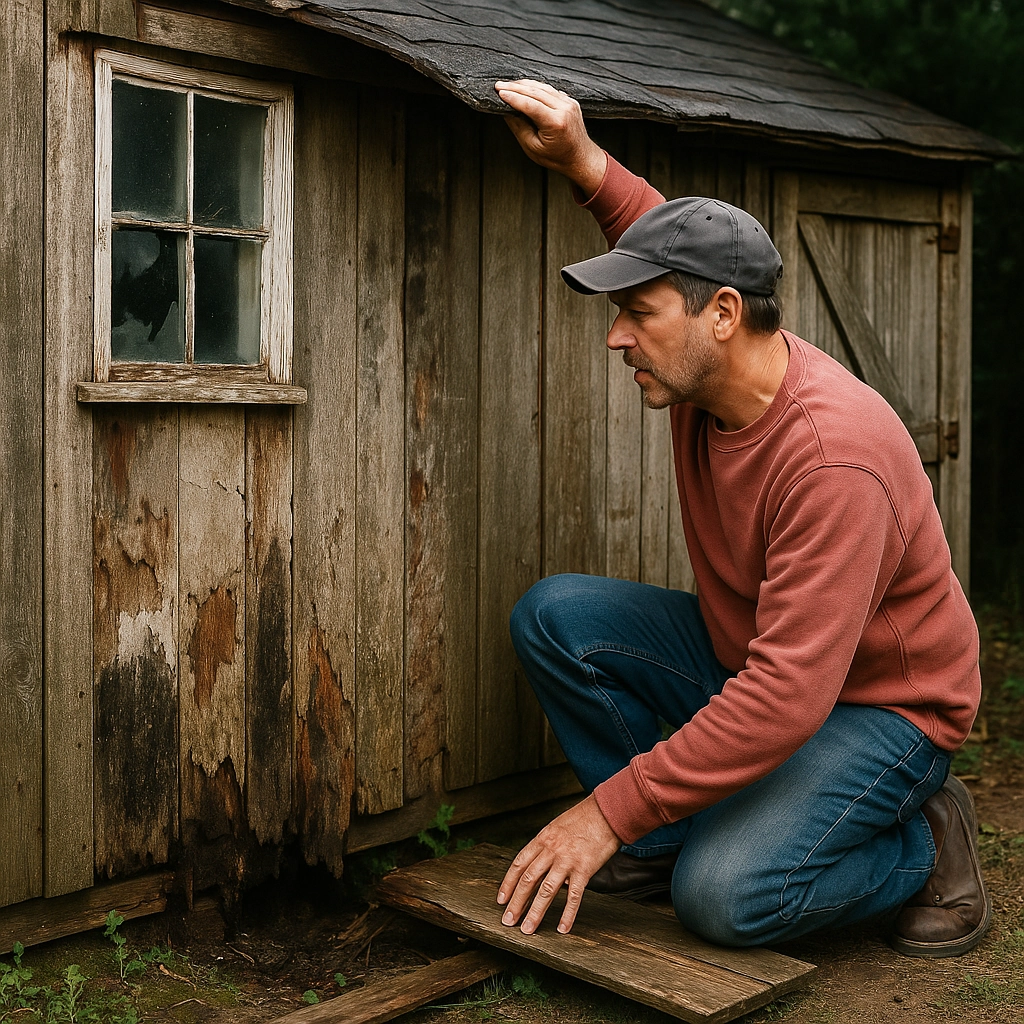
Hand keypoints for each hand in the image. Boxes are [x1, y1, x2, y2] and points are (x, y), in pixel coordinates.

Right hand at [494, 79, 607, 197]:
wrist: (581, 158)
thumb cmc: (556, 157)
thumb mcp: (533, 148)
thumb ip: (519, 127)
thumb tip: (506, 111)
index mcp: (556, 123)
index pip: (530, 104)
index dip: (513, 97)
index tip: (499, 93)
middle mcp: (564, 109)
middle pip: (535, 92)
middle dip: (515, 87)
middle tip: (498, 85)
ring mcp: (569, 103)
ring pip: (542, 87)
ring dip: (524, 85)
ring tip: (508, 85)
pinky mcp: (570, 101)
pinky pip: (550, 90)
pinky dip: (536, 87)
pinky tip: (524, 87)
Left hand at [496, 794, 620, 934]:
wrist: (607, 811)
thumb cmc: (584, 818)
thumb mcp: (557, 827)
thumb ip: (547, 846)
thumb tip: (541, 866)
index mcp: (543, 839)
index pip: (519, 864)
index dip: (508, 883)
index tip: (501, 899)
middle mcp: (551, 850)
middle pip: (528, 880)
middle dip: (516, 903)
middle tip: (508, 920)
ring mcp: (567, 860)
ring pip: (546, 891)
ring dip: (535, 912)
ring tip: (527, 929)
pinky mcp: (584, 869)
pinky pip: (574, 896)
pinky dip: (567, 914)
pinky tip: (562, 928)